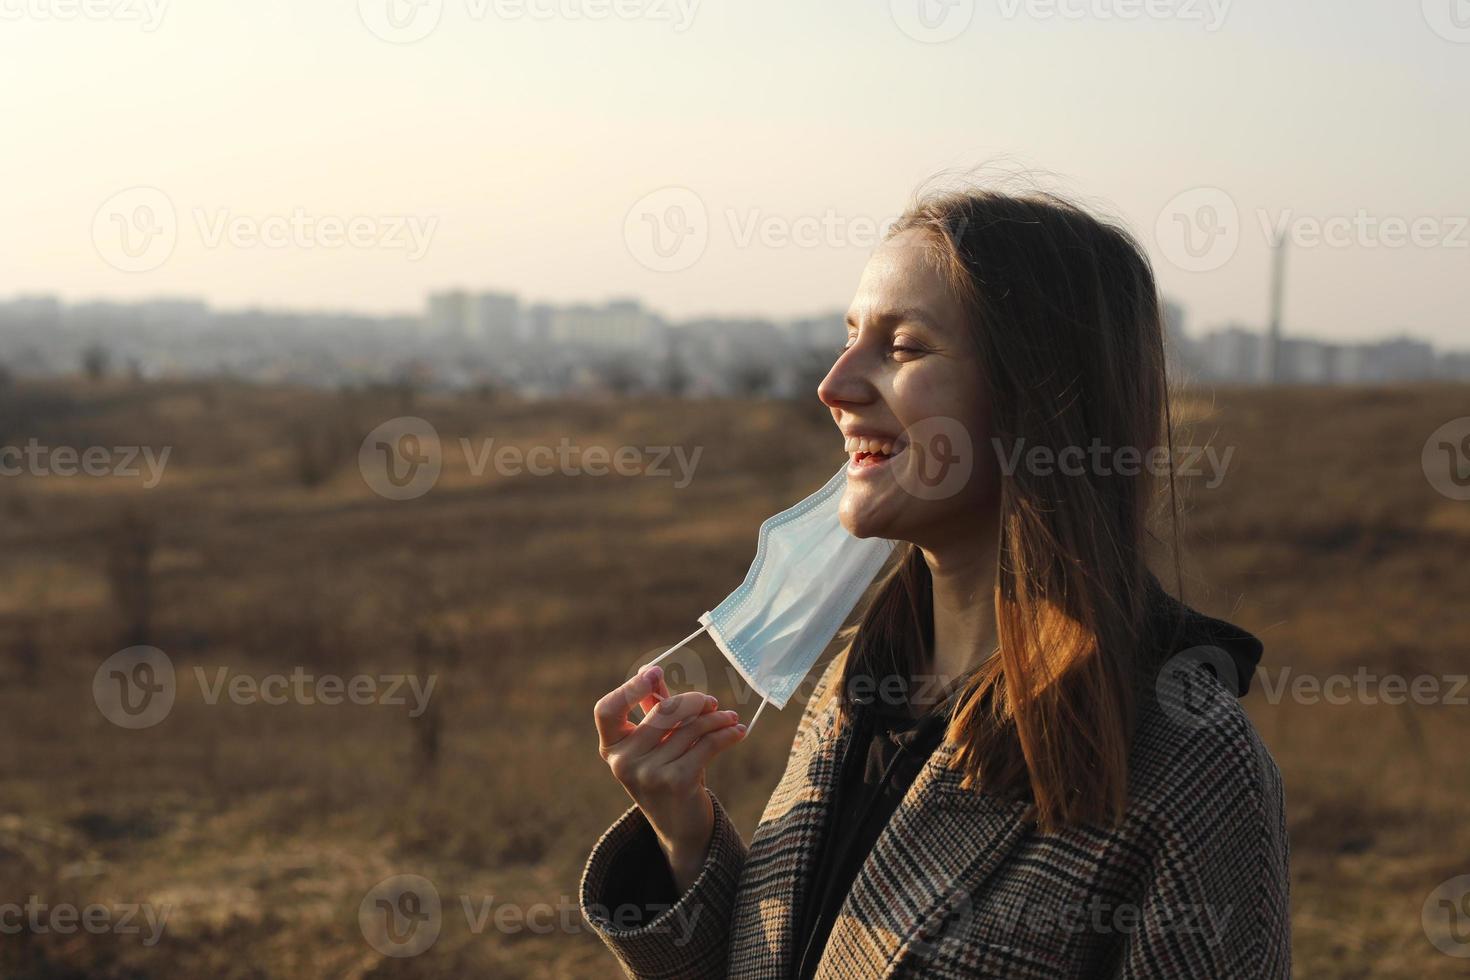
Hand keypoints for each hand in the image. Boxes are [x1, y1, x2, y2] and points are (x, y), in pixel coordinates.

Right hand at [594, 664, 746, 891]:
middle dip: (692, 702)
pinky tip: (738, 732)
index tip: (655, 673)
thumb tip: (649, 668)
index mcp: (612, 748)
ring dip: (716, 719)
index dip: (630, 688)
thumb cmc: (667, 775)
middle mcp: (624, 762)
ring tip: (730, 718)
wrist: (681, 829)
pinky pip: (707, 744)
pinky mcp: (676, 782)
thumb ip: (653, 708)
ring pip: (691, 727)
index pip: (607, 709)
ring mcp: (649, 774)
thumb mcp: (656, 743)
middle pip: (662, 711)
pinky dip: (726, 734)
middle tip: (712, 702)